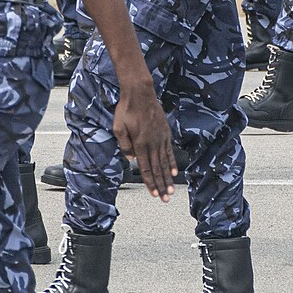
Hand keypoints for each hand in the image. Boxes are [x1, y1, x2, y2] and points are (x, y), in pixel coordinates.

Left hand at [112, 80, 175, 201]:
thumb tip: (131, 160)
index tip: (154, 194)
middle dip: (161, 186)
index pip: (145, 169)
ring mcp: (160, 139)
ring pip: (165, 163)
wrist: (140, 93)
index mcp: (139, 144)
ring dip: (168, 179)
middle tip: (165, 199)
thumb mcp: (118, 128)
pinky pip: (169, 152)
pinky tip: (174, 172)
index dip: (150, 183)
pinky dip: (172, 163)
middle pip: (157, 169)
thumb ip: (124, 146)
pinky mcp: (165, 133)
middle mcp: (152, 144)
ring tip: (171, 190)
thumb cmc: (126, 110)